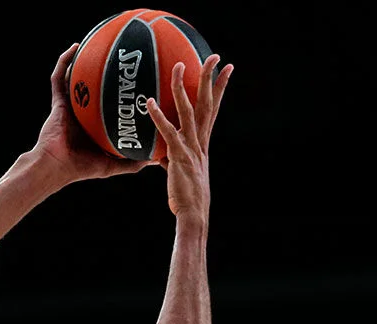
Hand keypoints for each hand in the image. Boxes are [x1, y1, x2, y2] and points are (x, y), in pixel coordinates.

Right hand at [33, 44, 153, 182]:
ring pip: (78, 77)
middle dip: (108, 73)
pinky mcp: (58, 101)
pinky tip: (75, 47)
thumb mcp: (113, 165)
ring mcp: (70, 105)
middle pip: (97, 87)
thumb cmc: (81, 168)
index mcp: (95, 125)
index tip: (139, 83)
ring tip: (97, 42)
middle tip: (124, 59)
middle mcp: (83, 112)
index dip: (122, 95)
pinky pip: (60, 77)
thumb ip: (132, 162)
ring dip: (85, 60)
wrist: (56, 166)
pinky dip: (65, 61)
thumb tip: (156, 159)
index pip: (110, 105)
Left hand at [145, 55, 231, 219]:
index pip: (213, 109)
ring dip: (182, 88)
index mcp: (203, 142)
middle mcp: (200, 141)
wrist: (193, 214)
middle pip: (208, 103)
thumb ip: (171, 157)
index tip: (226, 68)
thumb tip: (159, 153)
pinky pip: (168, 132)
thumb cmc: (186, 196)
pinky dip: (158, 116)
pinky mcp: (179, 157)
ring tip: (178, 66)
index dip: (220, 88)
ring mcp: (191, 148)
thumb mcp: (179, 171)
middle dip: (211, 78)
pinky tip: (149, 102)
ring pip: (189, 111)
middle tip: (214, 56)